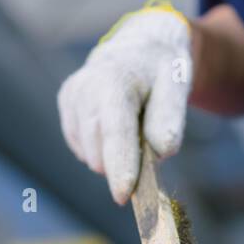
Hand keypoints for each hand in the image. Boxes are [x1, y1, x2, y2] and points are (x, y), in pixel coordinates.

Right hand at [57, 1, 191, 204]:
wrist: (139, 48)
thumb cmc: (161, 70)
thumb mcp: (178, 86)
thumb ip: (169, 119)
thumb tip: (161, 151)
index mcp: (114, 80)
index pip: (114, 131)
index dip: (119, 166)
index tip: (123, 196)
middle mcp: (85, 87)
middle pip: (98, 151)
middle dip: (124, 163)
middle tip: (146, 142)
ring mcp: (71, 96)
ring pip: (89, 154)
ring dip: (114, 155)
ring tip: (131, 125)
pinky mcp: (65, 103)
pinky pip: (83, 147)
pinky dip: (102, 147)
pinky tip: (114, 125)